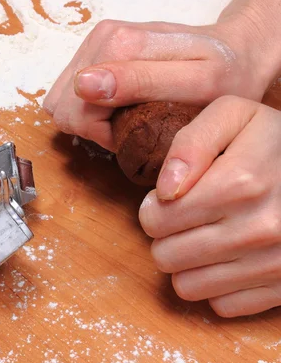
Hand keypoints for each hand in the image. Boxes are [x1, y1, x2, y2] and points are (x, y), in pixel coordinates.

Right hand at [42, 16, 278, 150]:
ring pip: (61, 101)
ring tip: (127, 116)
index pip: (77, 112)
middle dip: (93, 126)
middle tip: (132, 125)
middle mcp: (99, 37)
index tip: (137, 131)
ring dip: (89, 117)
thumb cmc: (224, 75)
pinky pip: (70, 93)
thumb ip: (140, 83)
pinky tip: (118, 105)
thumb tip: (83, 86)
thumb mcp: (195, 84)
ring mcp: (94, 41)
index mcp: (118, 46)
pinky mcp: (94, 49)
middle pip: (63, 107)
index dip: (104, 134)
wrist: (236, 51)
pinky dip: (89, 107)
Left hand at [139, 96, 280, 316]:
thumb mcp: (234, 117)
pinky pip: (223, 306)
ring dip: (188, 263)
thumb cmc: (276, 142)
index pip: (155, 220)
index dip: (154, 207)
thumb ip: (192, 143)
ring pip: (187, 286)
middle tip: (186, 218)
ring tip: (205, 236)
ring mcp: (274, 263)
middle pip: (165, 256)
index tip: (170, 198)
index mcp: (239, 183)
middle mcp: (258, 229)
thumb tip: (165, 190)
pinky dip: (219, 286)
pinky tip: (230, 257)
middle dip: (167, 236)